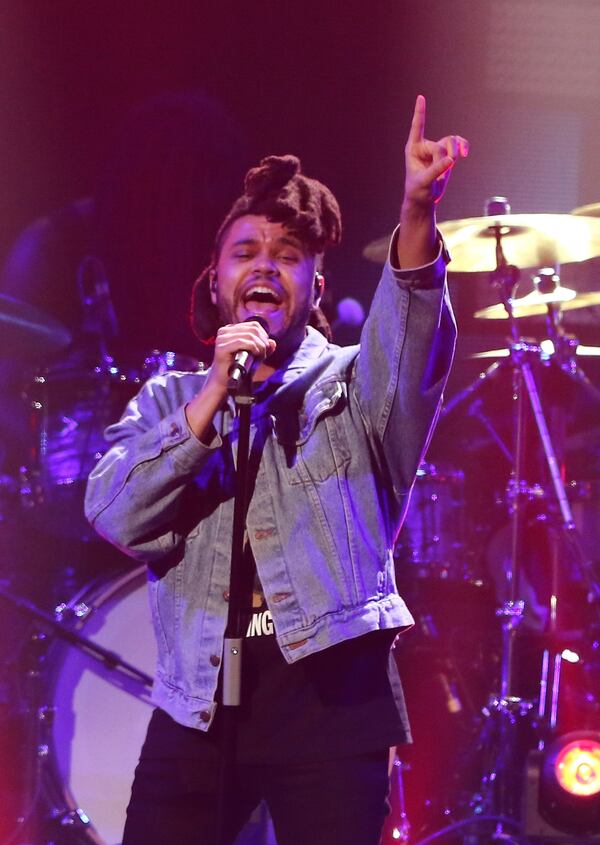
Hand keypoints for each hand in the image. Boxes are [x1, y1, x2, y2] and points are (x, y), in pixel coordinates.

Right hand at [209, 320, 276, 392]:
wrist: (223, 382)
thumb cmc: (237, 368)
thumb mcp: (253, 356)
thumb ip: (263, 348)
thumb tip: (273, 342)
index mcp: (230, 329)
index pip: (253, 325)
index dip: (263, 335)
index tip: (266, 348)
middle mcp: (224, 331)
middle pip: (253, 329)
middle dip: (263, 341)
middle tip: (264, 353)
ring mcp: (221, 338)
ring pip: (249, 335)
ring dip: (259, 346)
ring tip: (261, 356)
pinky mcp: (221, 347)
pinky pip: (241, 342)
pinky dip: (253, 348)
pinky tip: (256, 355)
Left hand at [404, 94, 468, 209]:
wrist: (424, 198)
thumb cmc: (418, 191)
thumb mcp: (424, 182)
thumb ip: (436, 171)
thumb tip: (450, 160)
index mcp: (413, 149)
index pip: (418, 127)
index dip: (420, 112)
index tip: (421, 97)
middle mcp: (424, 145)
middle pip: (441, 144)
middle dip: (444, 159)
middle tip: (440, 173)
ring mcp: (437, 148)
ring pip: (451, 143)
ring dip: (455, 154)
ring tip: (451, 167)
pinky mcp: (447, 154)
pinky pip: (459, 144)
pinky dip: (464, 146)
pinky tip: (465, 153)